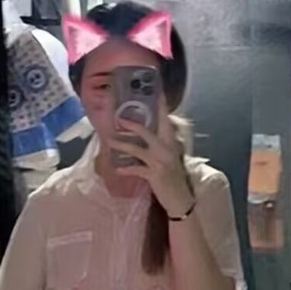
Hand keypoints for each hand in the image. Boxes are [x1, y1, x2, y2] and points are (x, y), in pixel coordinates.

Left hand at [113, 104, 194, 218]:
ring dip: (122, 145)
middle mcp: (166, 149)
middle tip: (119, 118)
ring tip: (110, 140)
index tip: (156, 91)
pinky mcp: (154, 175)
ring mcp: (160, 162)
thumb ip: (163, 142)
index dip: (161, 105)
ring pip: (137, 150)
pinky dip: (125, 168)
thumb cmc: (174, 176)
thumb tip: (150, 130)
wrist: (180, 198)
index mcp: (172, 142)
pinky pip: (136, 169)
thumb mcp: (171, 155)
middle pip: (148, 132)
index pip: (166, 120)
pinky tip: (116, 168)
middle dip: (133, 125)